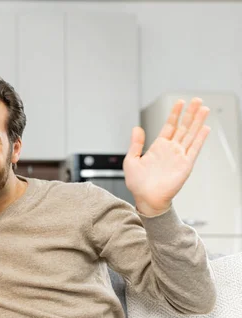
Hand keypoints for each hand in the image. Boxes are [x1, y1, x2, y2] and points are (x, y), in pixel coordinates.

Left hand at [123, 98, 209, 215]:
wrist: (146, 199)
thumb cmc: (138, 184)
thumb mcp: (131, 160)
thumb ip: (136, 144)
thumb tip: (137, 128)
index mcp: (158, 147)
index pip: (169, 126)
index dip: (175, 114)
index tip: (179, 102)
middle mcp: (170, 150)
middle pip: (183, 127)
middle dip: (190, 113)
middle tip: (196, 100)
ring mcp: (179, 156)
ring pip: (191, 135)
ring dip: (197, 122)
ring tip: (203, 108)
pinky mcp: (185, 165)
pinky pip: (194, 149)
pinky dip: (200, 139)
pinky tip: (205, 128)